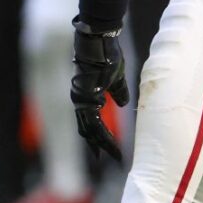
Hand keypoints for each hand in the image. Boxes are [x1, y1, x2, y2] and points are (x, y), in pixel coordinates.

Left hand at [70, 19, 129, 161]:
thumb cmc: (107, 57)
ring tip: (113, 155)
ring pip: (90, 129)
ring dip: (102, 144)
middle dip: (97, 145)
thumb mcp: (116, 78)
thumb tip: (122, 104)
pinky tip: (109, 144)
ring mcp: (81, 100)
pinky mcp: (85, 98)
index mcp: (87, 96)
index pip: (90, 121)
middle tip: (105, 158)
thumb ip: (118, 92)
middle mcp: (81, 100)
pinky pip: (93, 123)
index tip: (106, 148)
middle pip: (87, 129)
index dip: (98, 135)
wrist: (100, 44)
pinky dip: (101, 135)